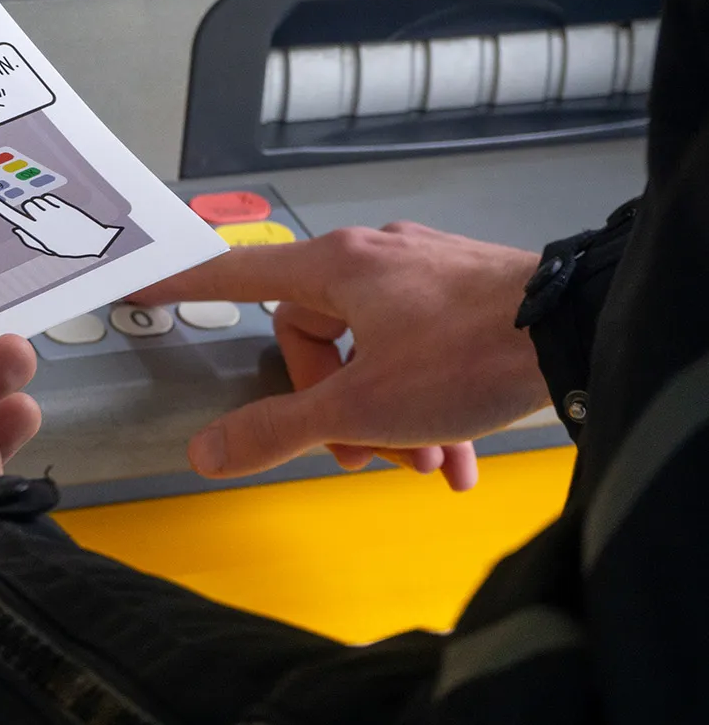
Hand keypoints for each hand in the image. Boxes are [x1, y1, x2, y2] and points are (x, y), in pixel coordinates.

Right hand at [0, 191, 122, 257]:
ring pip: (37, 201)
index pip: (11, 216)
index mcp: (35, 231)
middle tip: (41, 222)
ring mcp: (52, 209)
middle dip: (30, 211)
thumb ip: (30, 239)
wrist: (94, 241)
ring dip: (40, 207)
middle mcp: (42, 218)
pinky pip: (48, 198)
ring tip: (52, 219)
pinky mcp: (62, 203)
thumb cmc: (70, 248)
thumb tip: (18, 229)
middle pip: (26, 205)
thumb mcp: (47, 249)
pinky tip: (58, 214)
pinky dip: (49, 203)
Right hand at [131, 222, 549, 490]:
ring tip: (426, 467)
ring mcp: (422, 269)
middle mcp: (373, 257)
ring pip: (375, 350)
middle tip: (362, 458)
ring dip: (389, 418)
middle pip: (316, 335)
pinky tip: (458, 459)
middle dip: (334, 408)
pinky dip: (428, 405)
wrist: (580, 332)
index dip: (186, 285)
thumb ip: (279, 431)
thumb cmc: (467, 356)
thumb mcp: (362, 408)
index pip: (236, 274)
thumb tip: (206, 452)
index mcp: (335, 269)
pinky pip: (421, 349)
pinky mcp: (466, 290)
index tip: (144, 286)